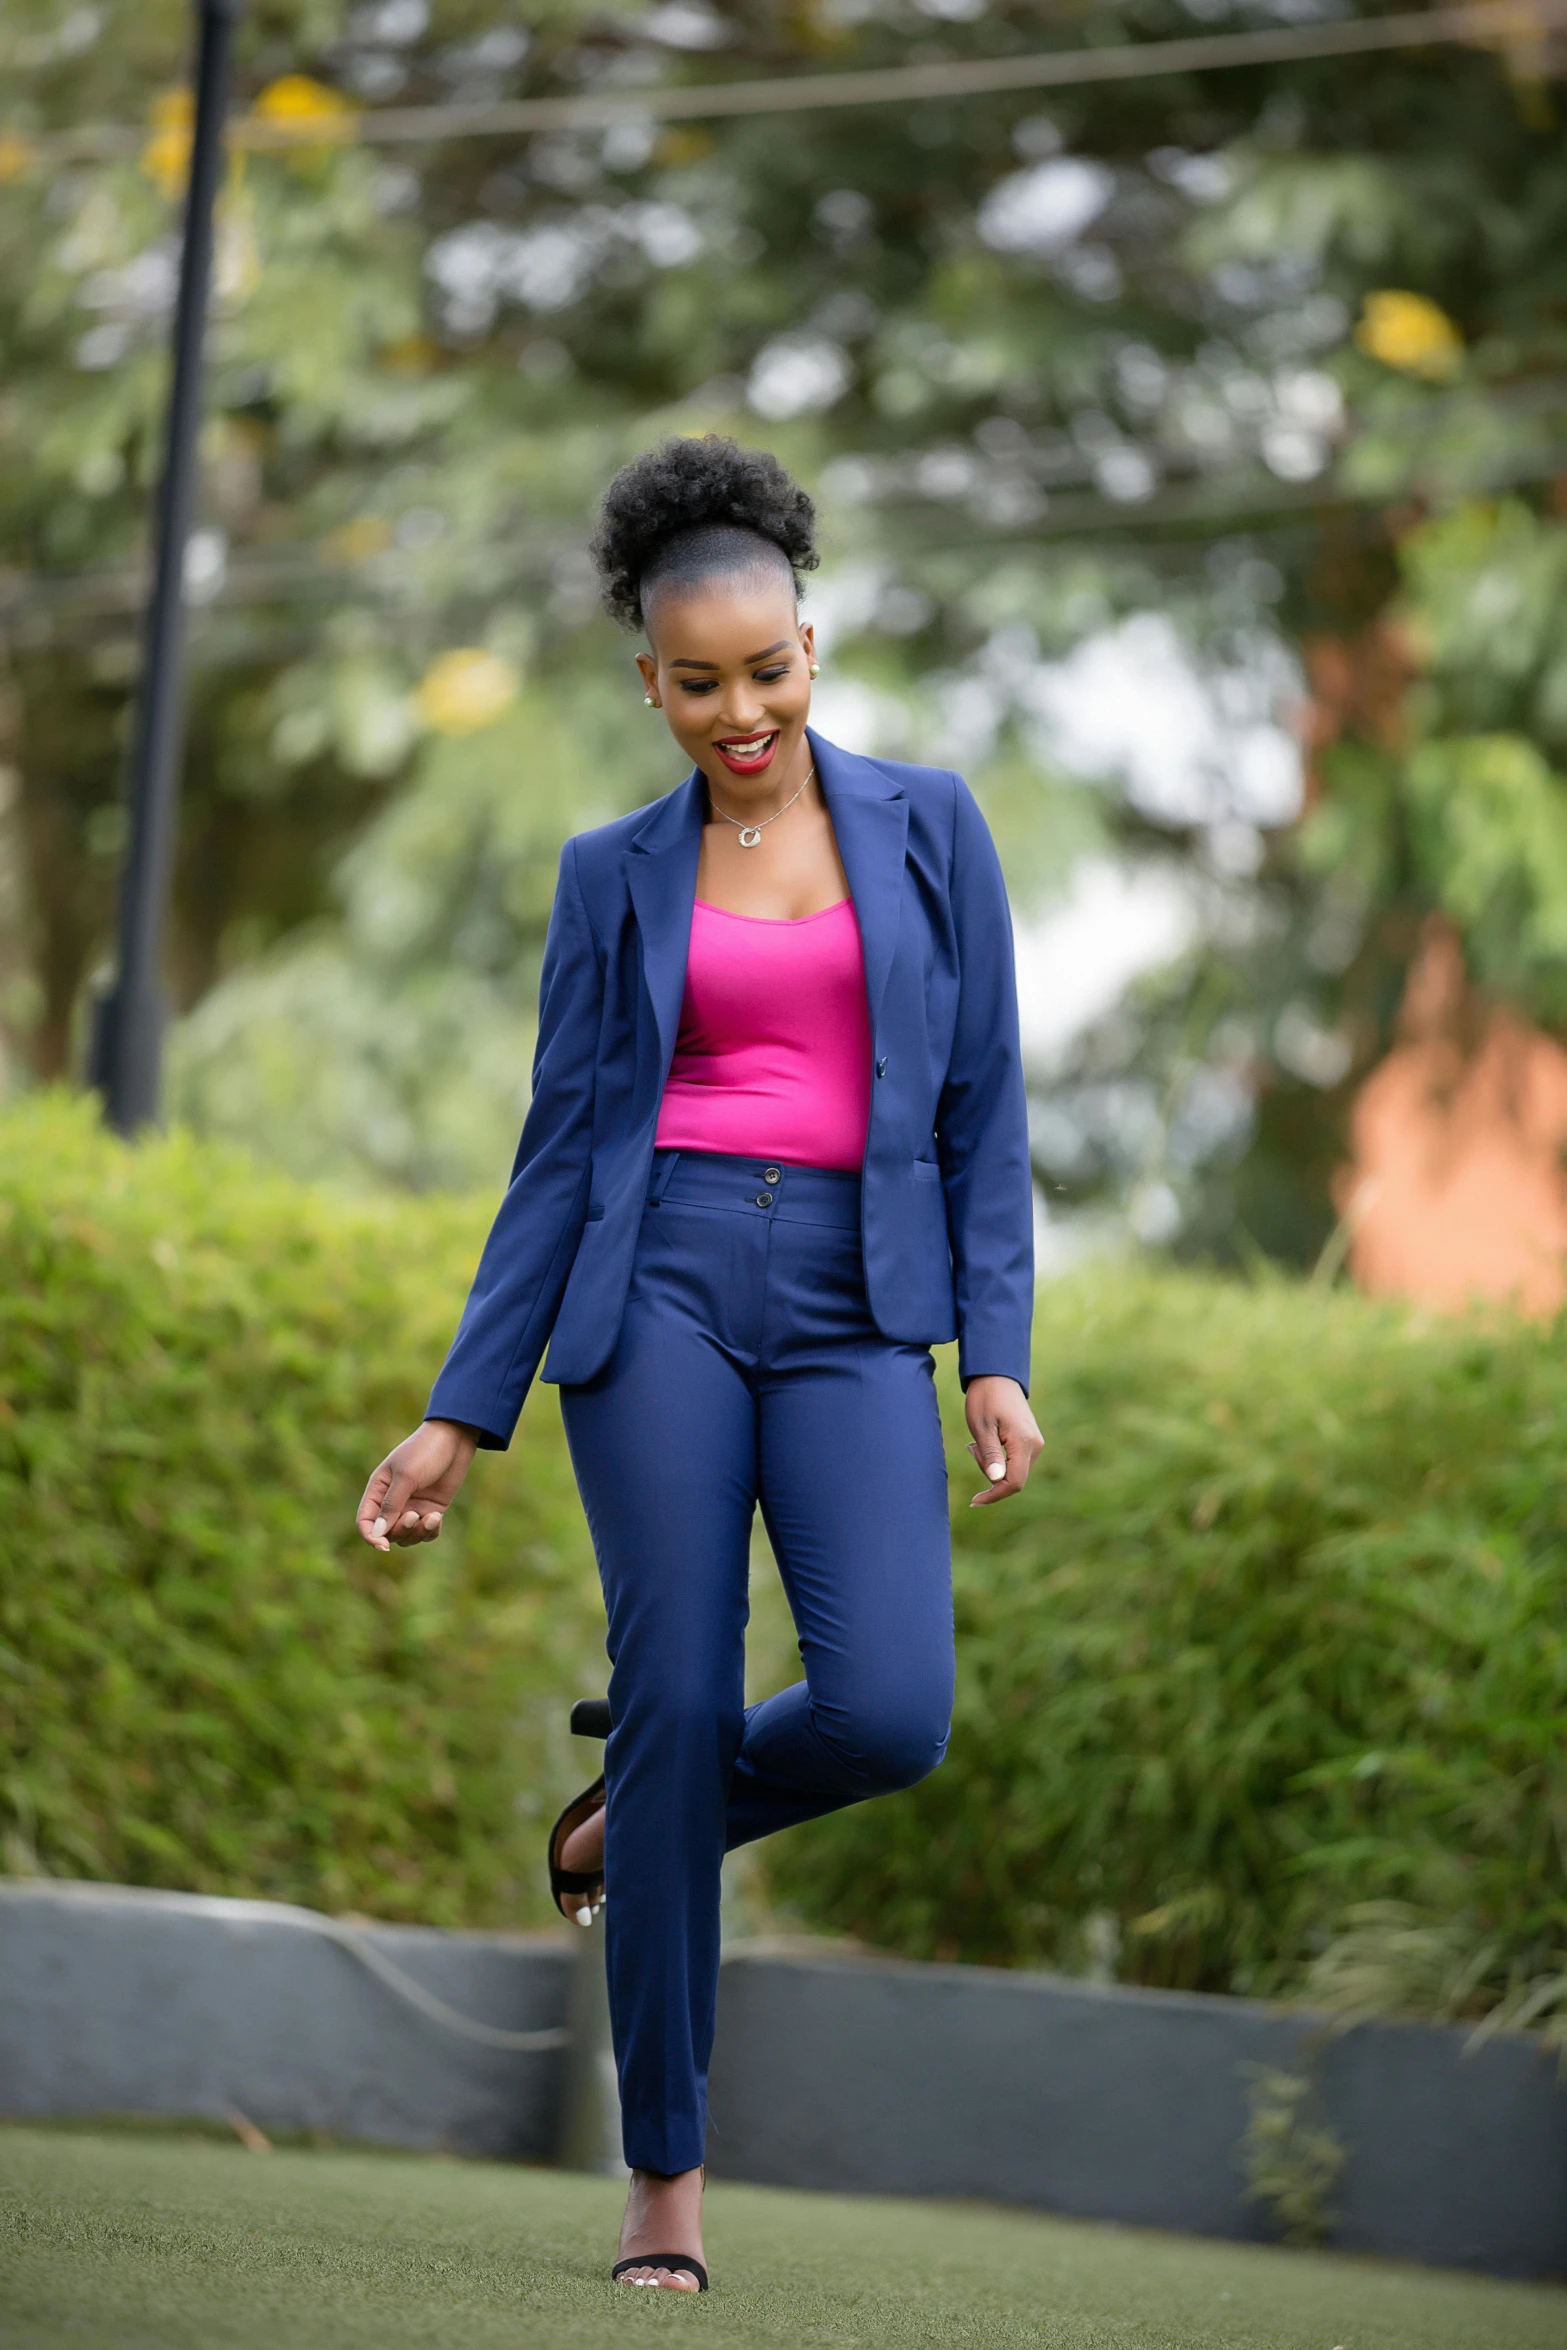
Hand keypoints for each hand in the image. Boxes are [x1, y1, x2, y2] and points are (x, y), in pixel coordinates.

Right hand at [356, 1418, 477, 1550]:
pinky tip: (438, 1517)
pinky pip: (426, 1532)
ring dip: (417, 1533)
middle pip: (387, 1532)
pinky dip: (430, 1531)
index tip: (383, 1545)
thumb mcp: (406, 1477)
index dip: (371, 1536)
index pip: (365, 1521)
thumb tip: (377, 1534)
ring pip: (407, 1536)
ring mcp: (413, 1506)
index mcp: (378, 1489)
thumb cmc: (425, 1452)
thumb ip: (391, 1506)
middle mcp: (393, 1501)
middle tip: (415, 1516)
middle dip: (400, 1531)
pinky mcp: (431, 1509)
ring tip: (432, 1518)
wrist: (454, 1439)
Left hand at [964, 1375, 1042, 1507]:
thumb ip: (990, 1455)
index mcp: (1024, 1442)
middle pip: (1014, 1479)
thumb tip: (996, 1481)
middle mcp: (1035, 1445)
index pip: (1014, 1482)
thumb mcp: (982, 1427)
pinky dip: (999, 1458)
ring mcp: (1035, 1443)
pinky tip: (987, 1441)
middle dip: (990, 1474)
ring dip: (993, 1465)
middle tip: (971, 1449)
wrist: (997, 1376)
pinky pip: (1015, 1460)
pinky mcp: (1031, 1441)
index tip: (974, 1500)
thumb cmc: (985, 1399)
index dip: (995, 1495)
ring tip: (977, 1442)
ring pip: (1014, 1471)